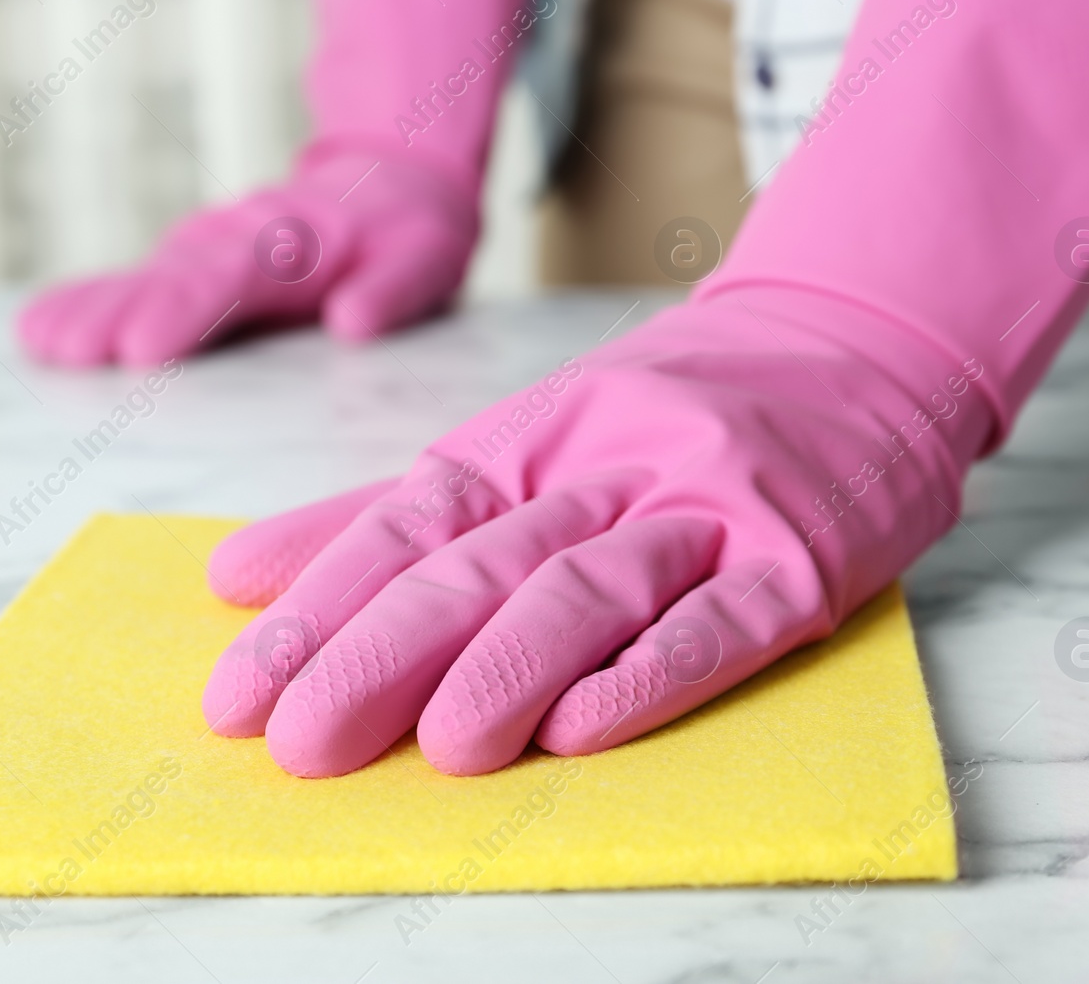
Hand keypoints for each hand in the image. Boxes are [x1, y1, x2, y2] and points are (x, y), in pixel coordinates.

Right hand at [16, 155, 475, 366]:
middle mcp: (236, 243)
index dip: (185, 313)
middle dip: (118, 315)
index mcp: (293, 245)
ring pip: (141, 280)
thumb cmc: (407, 236)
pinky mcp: (191, 267)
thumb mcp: (425, 259)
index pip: (233, 279)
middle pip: (171, 279)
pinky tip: (39, 329)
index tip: (142, 348)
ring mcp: (206, 251)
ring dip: (90, 310)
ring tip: (40, 342)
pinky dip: (86, 301)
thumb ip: (391, 290)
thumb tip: (353, 321)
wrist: (388, 181)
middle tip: (70, 352)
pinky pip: (134, 285)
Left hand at [200, 289, 992, 775]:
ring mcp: (704, 506)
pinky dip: (652, 668)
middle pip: (481, 560)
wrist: (849, 339)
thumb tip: (240, 576)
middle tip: (303, 743)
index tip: (238, 695)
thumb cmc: (666, 413)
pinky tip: (587, 724)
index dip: (317, 609)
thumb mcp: (520, 439)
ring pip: (592, 583)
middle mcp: (603, 466)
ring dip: (510, 665)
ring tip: (438, 748)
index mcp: (525, 440)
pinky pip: (724, 614)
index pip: (404, 525)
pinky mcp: (800, 555)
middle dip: (383, 653)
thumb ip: (386, 513)